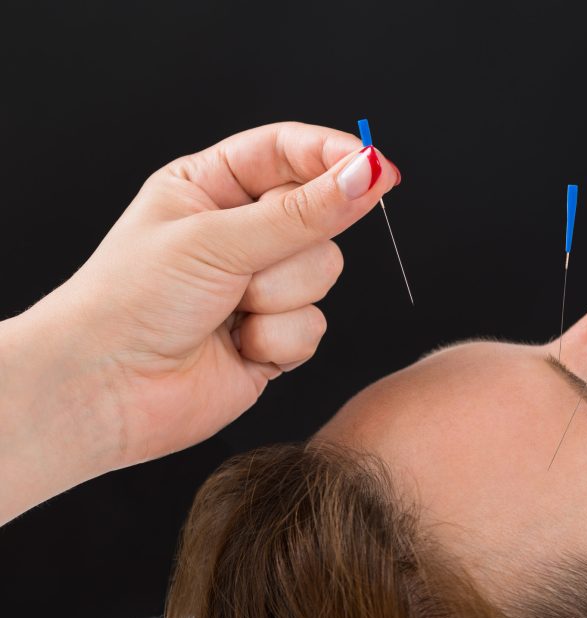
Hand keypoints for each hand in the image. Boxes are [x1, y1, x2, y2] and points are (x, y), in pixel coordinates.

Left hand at [0, 122, 399, 521]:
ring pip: (324, 274)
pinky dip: (278, 339)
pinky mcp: (275, 336)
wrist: (105, 391)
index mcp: (212, 187)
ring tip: (230, 310)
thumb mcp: (217, 240)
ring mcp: (261, 286)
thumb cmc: (131, 302)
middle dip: (289, 249)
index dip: (335, 156)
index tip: (376, 165)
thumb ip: (303, 212)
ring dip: (279, 298)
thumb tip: (366, 175)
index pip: (289, 153)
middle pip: (321, 217)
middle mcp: (240, 233)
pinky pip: (316, 327)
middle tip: (246, 266)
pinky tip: (236, 345)